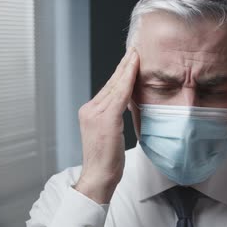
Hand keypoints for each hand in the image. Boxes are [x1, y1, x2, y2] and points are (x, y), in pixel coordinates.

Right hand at [75, 48, 138, 203]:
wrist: (98, 178)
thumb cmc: (107, 161)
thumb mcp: (110, 135)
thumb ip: (114, 118)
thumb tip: (127, 106)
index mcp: (90, 112)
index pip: (108, 88)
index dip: (120, 73)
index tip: (130, 59)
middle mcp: (90, 109)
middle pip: (111, 83)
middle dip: (124, 65)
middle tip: (135, 49)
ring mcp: (95, 113)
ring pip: (115, 85)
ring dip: (127, 68)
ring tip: (136, 54)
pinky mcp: (105, 119)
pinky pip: (119, 95)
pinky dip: (127, 80)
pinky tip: (134, 69)